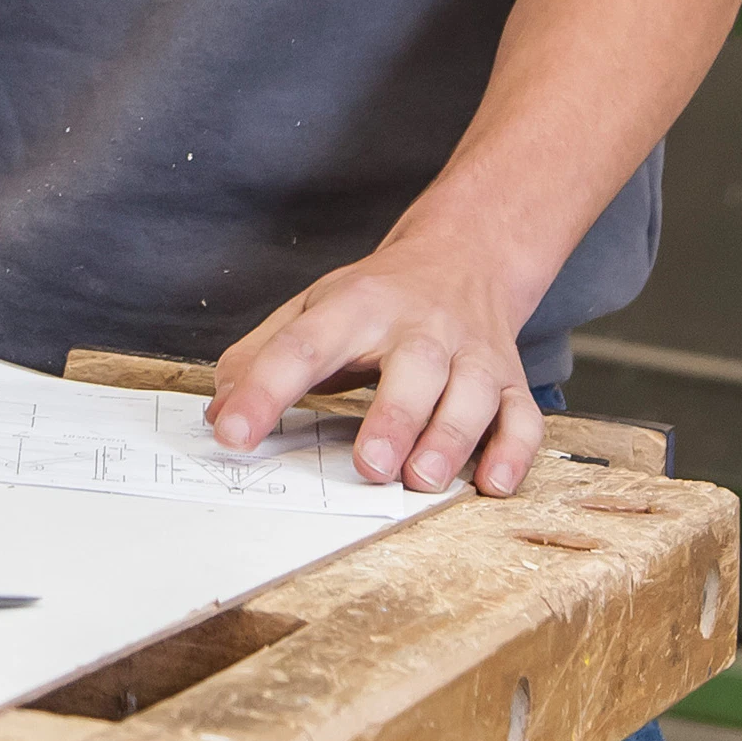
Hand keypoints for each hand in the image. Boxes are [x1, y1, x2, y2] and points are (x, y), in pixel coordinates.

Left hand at [205, 224, 543, 496]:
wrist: (465, 256)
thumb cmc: (377, 299)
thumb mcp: (312, 310)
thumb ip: (261, 356)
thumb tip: (219, 409)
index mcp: (357, 307)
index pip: (304, 345)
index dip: (265, 390)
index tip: (232, 434)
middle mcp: (421, 326)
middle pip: (414, 367)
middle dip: (395, 417)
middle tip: (370, 464)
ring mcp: (471, 353)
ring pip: (472, 393)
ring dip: (451, 439)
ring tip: (422, 479)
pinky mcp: (510, 379)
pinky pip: (522, 417)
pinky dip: (514, 453)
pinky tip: (491, 484)